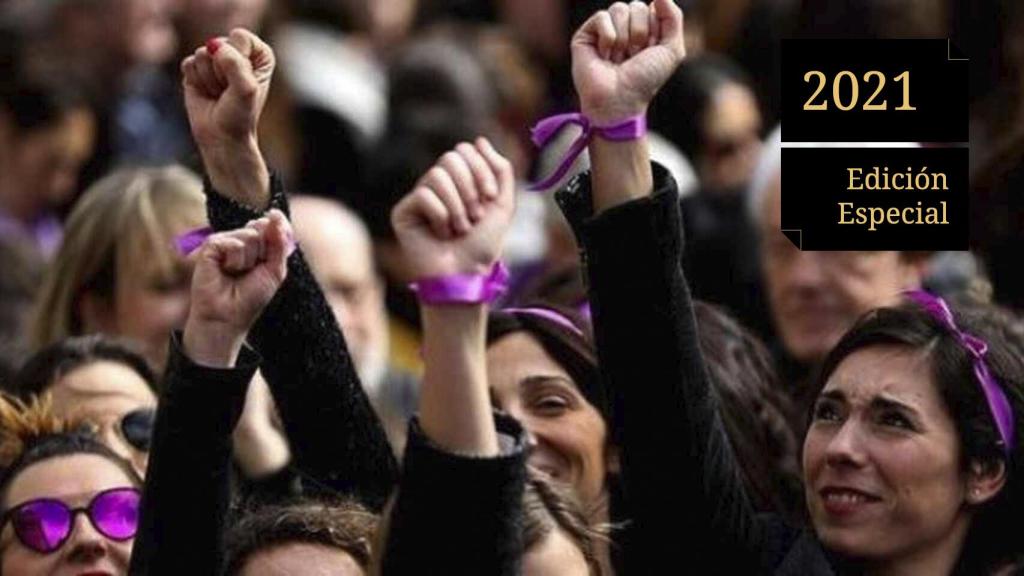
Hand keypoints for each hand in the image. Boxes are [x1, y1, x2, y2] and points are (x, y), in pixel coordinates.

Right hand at [181, 28, 272, 148]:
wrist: (222, 137)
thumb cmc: (240, 115)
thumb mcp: (245, 90)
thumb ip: (235, 64)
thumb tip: (213, 46)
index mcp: (259, 54)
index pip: (240, 37)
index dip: (238, 60)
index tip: (243, 81)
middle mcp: (238, 52)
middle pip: (219, 44)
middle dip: (222, 72)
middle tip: (228, 91)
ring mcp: (215, 60)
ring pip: (202, 54)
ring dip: (209, 79)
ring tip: (219, 93)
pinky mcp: (196, 68)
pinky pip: (188, 63)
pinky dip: (196, 81)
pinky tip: (207, 93)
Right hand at [183, 210, 293, 365]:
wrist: (228, 317)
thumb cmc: (251, 298)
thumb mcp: (274, 270)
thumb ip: (278, 242)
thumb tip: (274, 215)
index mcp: (257, 244)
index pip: (271, 224)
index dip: (277, 232)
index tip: (272, 253)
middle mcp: (240, 240)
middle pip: (262, 227)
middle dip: (263, 253)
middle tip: (250, 272)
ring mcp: (225, 242)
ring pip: (249, 235)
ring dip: (249, 260)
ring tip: (236, 274)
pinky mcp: (210, 246)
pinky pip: (233, 243)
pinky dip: (234, 260)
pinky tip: (225, 271)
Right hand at [391, 138, 515, 279]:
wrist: (465, 274)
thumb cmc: (483, 245)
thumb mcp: (503, 204)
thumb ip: (500, 170)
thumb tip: (480, 140)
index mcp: (459, 181)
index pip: (464, 151)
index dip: (481, 170)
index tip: (490, 198)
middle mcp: (437, 186)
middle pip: (450, 158)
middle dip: (469, 187)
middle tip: (475, 216)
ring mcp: (418, 198)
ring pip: (436, 175)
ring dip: (457, 206)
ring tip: (459, 229)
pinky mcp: (402, 212)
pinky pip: (423, 195)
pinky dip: (440, 215)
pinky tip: (440, 234)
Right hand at [571, 0, 685, 123]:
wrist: (620, 100)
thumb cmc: (645, 80)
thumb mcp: (671, 50)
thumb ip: (673, 18)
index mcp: (645, 30)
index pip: (653, 8)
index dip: (655, 31)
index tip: (649, 52)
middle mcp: (624, 28)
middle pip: (636, 5)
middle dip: (639, 33)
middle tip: (633, 56)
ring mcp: (604, 31)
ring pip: (619, 9)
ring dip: (623, 38)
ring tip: (618, 58)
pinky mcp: (585, 35)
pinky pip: (602, 17)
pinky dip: (608, 37)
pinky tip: (604, 55)